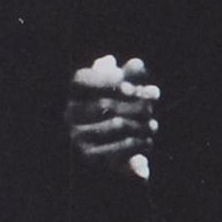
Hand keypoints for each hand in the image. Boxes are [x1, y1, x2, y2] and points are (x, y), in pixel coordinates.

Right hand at [67, 57, 160, 180]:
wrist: (118, 153)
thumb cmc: (124, 110)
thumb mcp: (128, 89)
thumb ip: (132, 74)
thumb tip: (136, 64)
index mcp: (76, 92)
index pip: (82, 80)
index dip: (108, 81)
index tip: (132, 87)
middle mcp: (70, 114)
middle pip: (106, 104)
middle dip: (136, 105)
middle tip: (151, 108)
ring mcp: (78, 136)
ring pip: (117, 125)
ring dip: (141, 124)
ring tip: (152, 125)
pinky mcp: (90, 156)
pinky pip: (121, 145)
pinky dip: (140, 142)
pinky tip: (146, 141)